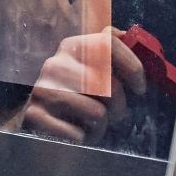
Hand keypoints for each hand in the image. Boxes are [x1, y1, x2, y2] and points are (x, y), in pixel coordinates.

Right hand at [23, 28, 145, 143]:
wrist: (39, 127)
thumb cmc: (76, 100)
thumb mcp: (93, 72)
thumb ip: (110, 55)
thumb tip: (129, 35)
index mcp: (72, 47)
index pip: (109, 43)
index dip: (132, 66)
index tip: (140, 88)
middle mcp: (56, 64)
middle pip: (108, 84)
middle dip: (119, 106)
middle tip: (114, 116)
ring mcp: (43, 89)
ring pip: (96, 112)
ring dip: (100, 125)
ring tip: (90, 125)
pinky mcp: (34, 115)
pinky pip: (77, 134)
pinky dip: (82, 139)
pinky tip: (74, 135)